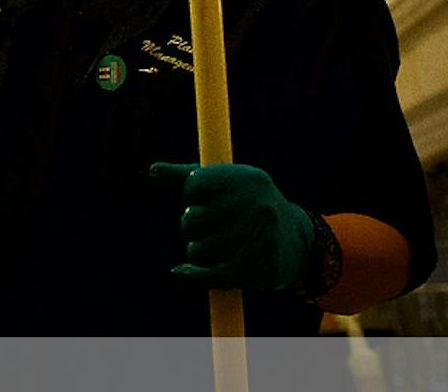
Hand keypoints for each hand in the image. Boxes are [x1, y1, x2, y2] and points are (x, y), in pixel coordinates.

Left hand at [150, 161, 315, 293]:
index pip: (194, 185)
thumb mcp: (222, 184)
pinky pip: (213, 276)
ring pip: (199, 250)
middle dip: (190, 227)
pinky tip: (183, 272)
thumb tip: (153, 171)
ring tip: (210, 247)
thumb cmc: (246, 207)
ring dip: (195, 253)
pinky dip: (193, 277)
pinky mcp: (261, 267)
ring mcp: (261, 236)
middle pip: (192, 219)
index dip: (190, 196)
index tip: (201, 199)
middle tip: (207, 228)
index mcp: (246, 178)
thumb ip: (185, 177)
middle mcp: (257, 204)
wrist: (294, 241)